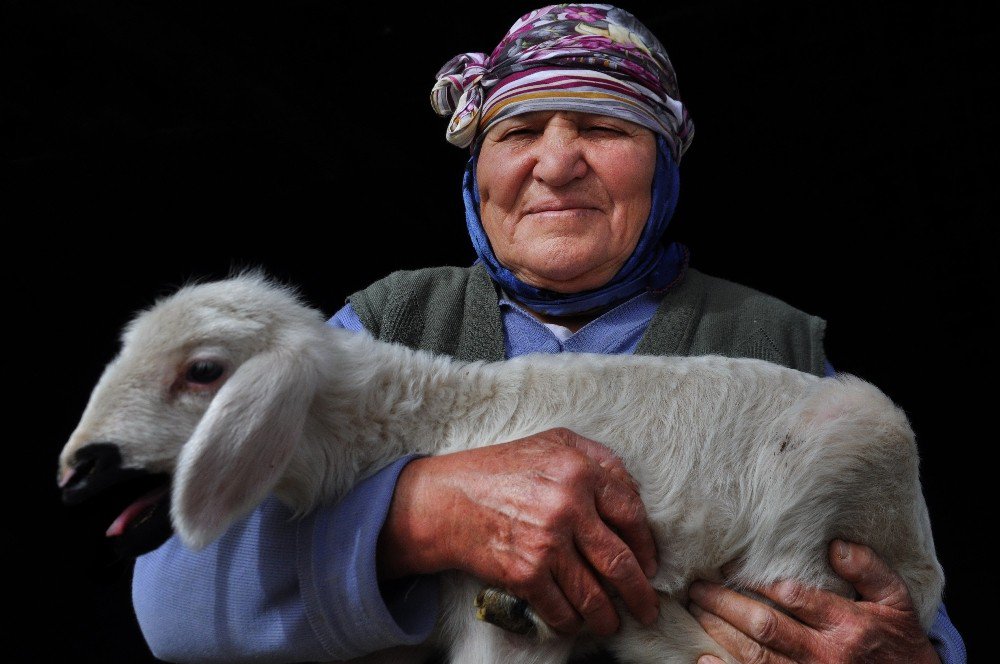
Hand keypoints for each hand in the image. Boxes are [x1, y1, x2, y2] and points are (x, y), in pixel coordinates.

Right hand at [377, 427, 659, 635]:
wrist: (445, 500)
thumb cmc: (500, 469)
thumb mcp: (553, 442)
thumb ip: (597, 457)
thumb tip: (634, 490)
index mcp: (579, 470)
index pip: (632, 514)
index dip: (646, 545)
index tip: (650, 563)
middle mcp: (568, 506)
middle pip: (621, 562)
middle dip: (640, 593)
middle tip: (647, 607)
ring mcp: (547, 542)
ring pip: (594, 594)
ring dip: (608, 617)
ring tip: (613, 623)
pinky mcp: (525, 573)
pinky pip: (561, 610)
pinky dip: (572, 623)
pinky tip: (576, 622)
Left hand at [689, 540, 939, 662]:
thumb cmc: (899, 643)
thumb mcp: (897, 602)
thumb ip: (869, 570)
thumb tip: (834, 547)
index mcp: (848, 625)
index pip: (794, 597)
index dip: (758, 581)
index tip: (731, 566)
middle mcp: (826, 655)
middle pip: (765, 627)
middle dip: (725, 604)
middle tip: (698, 587)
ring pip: (755, 655)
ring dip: (720, 631)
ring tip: (697, 609)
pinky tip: (704, 656)